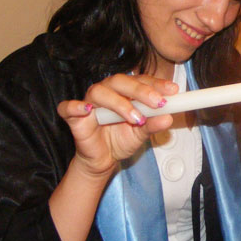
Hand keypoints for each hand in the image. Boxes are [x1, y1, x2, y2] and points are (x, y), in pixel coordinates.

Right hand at [57, 73, 178, 178]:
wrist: (102, 159)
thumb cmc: (120, 139)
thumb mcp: (141, 134)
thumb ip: (152, 124)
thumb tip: (168, 118)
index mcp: (125, 90)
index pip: (141, 80)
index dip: (157, 84)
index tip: (173, 91)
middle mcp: (108, 91)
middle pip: (121, 81)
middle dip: (141, 90)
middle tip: (158, 103)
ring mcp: (89, 101)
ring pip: (100, 92)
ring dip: (119, 103)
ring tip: (136, 119)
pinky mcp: (73, 116)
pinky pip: (68, 107)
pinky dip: (75, 106)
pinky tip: (86, 110)